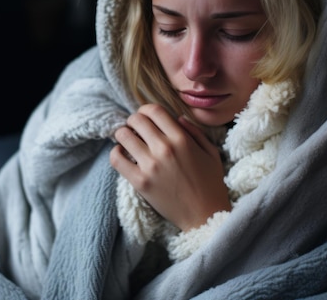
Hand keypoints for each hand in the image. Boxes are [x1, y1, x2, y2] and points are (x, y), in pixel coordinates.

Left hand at [110, 104, 230, 231]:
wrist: (204, 216)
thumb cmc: (210, 184)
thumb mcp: (211, 152)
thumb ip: (195, 131)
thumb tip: (177, 117)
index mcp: (182, 139)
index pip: (154, 111)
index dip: (146, 110)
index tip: (145, 117)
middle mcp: (164, 148)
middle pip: (136, 120)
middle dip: (133, 121)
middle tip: (135, 129)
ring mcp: (150, 165)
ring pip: (123, 136)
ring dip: (123, 135)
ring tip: (128, 142)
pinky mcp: (140, 182)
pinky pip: (116, 159)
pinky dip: (116, 153)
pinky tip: (123, 155)